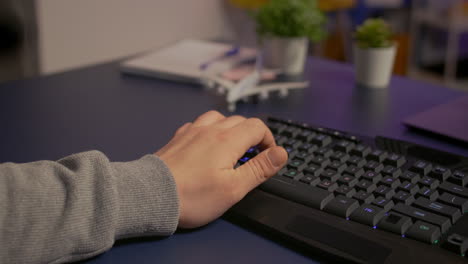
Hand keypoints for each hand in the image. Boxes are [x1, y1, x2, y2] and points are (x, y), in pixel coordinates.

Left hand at [156, 111, 287, 228]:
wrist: (151, 195)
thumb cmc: (192, 196)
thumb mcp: (234, 188)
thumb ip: (259, 168)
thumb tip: (281, 153)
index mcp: (227, 140)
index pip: (257, 127)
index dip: (268, 140)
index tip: (269, 155)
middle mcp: (210, 129)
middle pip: (240, 121)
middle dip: (252, 135)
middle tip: (254, 155)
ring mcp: (191, 131)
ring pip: (218, 118)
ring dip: (231, 128)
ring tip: (232, 147)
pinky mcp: (178, 138)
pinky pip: (199, 124)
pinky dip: (210, 130)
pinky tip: (206, 144)